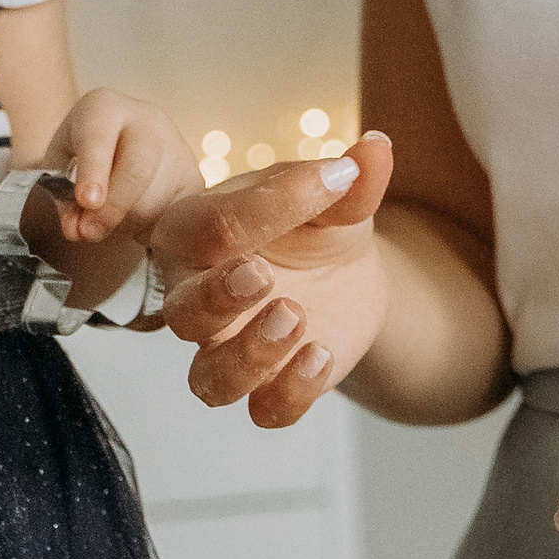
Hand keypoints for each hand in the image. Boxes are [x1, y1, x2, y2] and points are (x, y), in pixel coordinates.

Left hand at [37, 87, 204, 313]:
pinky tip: (132, 222)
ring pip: (155, 199)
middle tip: (89, 232)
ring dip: (126, 223)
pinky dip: (149, 229)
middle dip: (113, 207)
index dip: (94, 171)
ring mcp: (176, 147)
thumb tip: (77, 229)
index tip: (87, 201)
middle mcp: (147, 120)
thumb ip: (62, 196)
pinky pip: (175, 215)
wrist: (111, 146)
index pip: (99, 137)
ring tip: (106, 221)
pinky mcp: (193, 178)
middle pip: (138, 168)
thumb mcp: (57, 167)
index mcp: (105, 107)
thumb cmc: (79, 154)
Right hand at [151, 136, 395, 425]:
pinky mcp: (266, 387)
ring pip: (210, 379)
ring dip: (249, 359)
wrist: (344, 273)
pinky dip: (291, 392)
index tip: (332, 180)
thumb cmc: (313, 221)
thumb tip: (376, 148)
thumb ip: (350, 180)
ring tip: (298, 320)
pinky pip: (263, 410)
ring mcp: (227, 348)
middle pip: (183, 312)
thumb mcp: (334, 196)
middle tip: (264, 277)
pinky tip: (323, 356)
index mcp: (197, 232)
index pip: (212, 225)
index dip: (267, 207)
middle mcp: (197, 296)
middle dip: (219, 300)